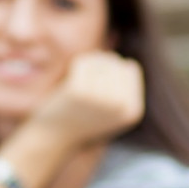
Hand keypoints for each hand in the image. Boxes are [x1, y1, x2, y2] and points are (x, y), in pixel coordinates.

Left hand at [25, 51, 144, 147]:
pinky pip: (84, 62)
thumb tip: (122, 50)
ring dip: (88, 66)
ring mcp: (101, 97)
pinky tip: (70, 82)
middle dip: (101, 67)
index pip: (130, 69)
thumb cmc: (85, 118)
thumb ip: (124, 84)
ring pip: (100, 60)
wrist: (55, 137)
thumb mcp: (113, 107)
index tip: (100, 87)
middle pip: (115, 62)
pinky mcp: (80, 91)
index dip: (114, 71)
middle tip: (87, 85)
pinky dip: (76, 67)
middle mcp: (120, 105)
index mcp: (133, 110)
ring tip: (80, 86)